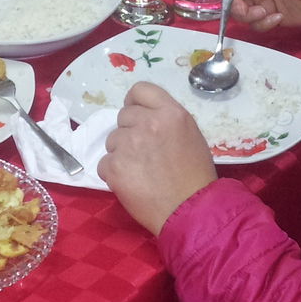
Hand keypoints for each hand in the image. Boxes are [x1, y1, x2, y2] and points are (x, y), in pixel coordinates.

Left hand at [98, 82, 216, 234]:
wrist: (191, 211)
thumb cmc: (195, 176)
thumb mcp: (191, 135)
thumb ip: (167, 120)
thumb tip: (145, 117)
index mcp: (171, 113)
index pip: (140, 89)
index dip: (135, 103)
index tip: (137, 116)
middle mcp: (148, 123)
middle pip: (123, 116)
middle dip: (130, 132)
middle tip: (145, 153)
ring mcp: (129, 144)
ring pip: (112, 140)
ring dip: (121, 153)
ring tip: (141, 172)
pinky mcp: (114, 167)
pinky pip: (104, 163)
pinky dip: (114, 174)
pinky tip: (132, 184)